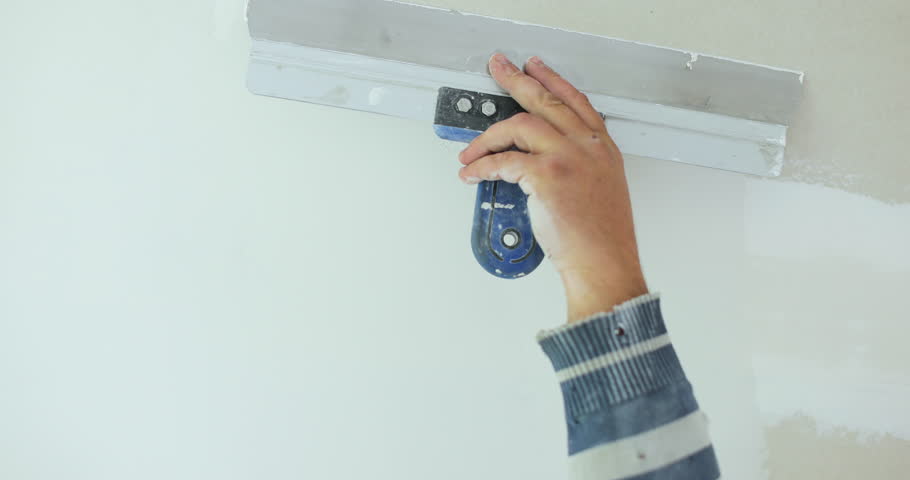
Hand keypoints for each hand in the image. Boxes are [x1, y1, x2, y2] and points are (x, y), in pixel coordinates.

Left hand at [458, 54, 647, 322]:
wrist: (604, 264)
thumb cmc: (601, 238)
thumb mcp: (601, 189)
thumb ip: (578, 165)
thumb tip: (536, 159)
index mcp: (602, 148)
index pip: (574, 101)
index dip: (551, 80)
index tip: (534, 67)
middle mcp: (588, 147)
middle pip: (545, 101)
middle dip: (516, 80)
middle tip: (497, 68)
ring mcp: (568, 159)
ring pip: (519, 126)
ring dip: (488, 137)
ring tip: (471, 151)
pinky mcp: (547, 177)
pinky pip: (504, 161)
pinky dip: (482, 166)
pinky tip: (473, 173)